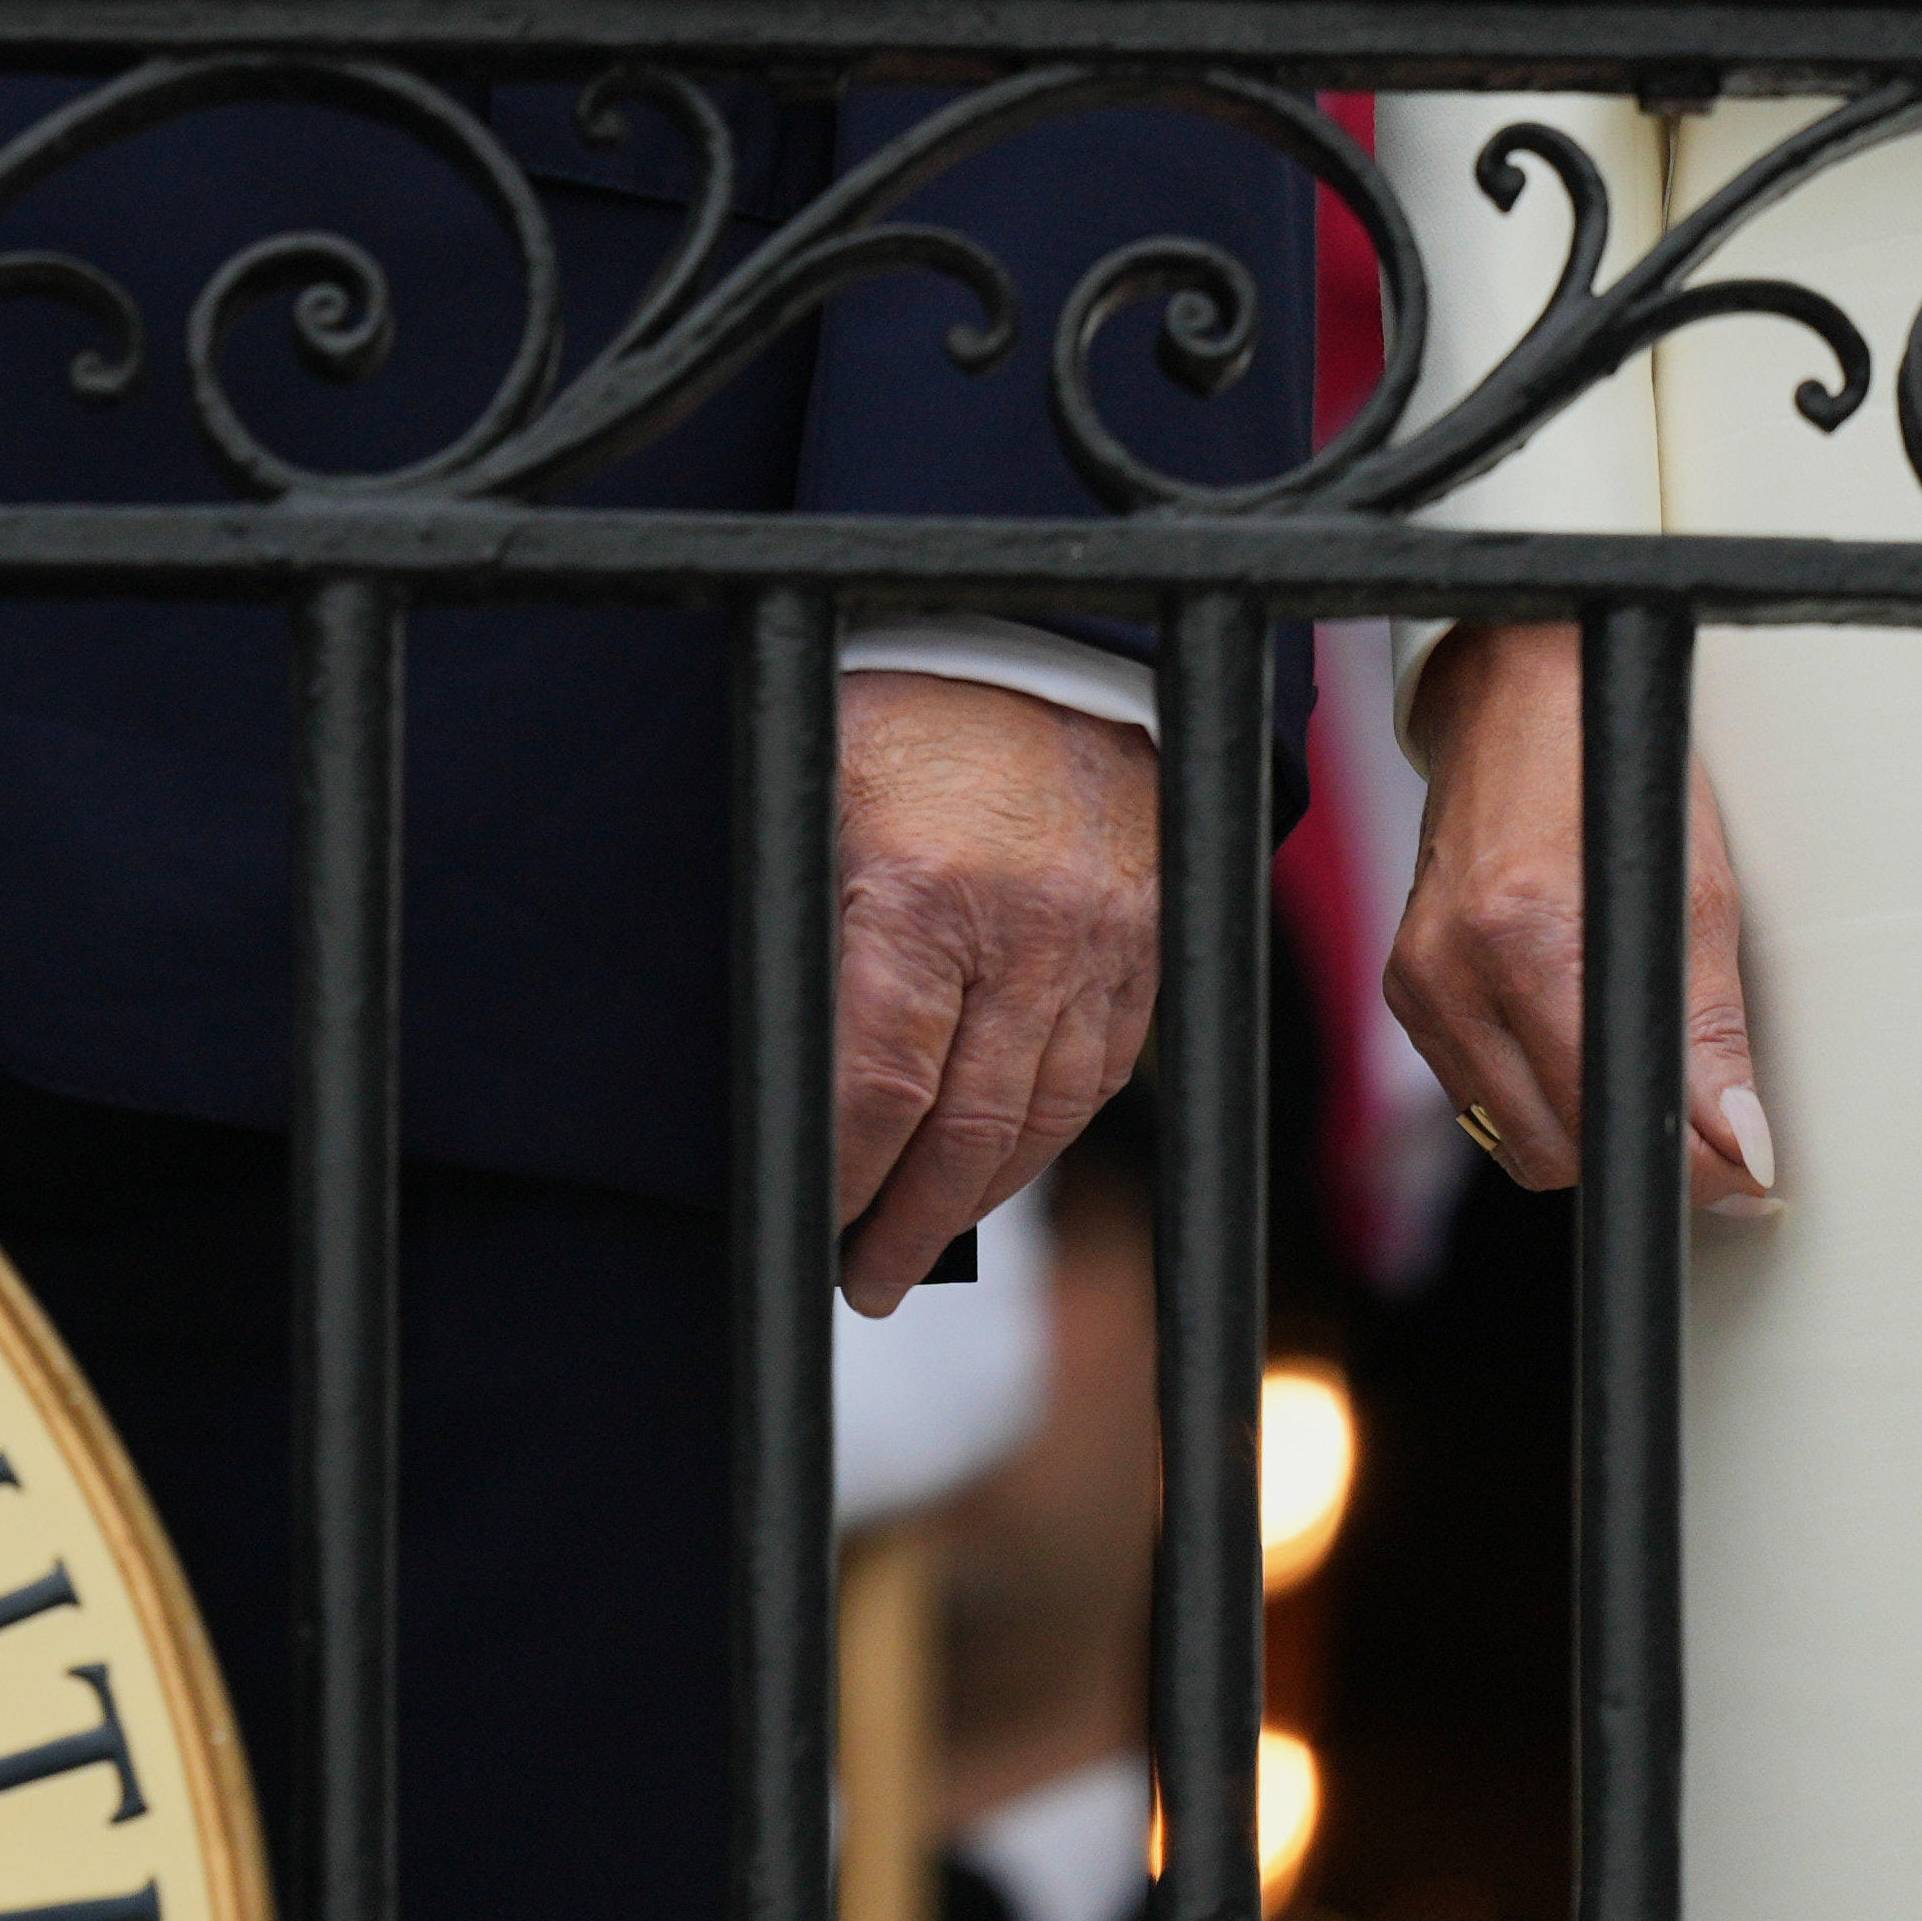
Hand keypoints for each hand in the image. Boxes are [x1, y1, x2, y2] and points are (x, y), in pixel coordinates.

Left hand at [832, 672, 1159, 1315]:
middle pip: (970, 1130)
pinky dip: (1051, 1135)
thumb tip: (772, 1068)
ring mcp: (1103, 945)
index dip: (844, 1173)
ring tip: (926, 1243)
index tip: (812, 1222)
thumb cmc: (903, 716)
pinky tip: (1006, 1166)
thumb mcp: (821, 797)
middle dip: (912, 1221)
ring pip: (1046, 1116)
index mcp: (921, 896)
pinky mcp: (1149, 947)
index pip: (878, 1086)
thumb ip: (806, 926)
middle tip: (868, 1279)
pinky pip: (1105, 1073)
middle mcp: (1026, 933)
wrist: (1049, 641)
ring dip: (983, 1197)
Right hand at [1382, 620, 1781, 1213]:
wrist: (1513, 693)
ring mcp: (1418, 978)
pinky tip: (1572, 1033)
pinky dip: (1537, 1092)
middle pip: (1557, 1150)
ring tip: (1635, 1062)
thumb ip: (1709, 1032)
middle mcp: (1453, 964)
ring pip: (1513, 1138)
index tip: (1741, 1167)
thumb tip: (1742, 1145)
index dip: (1690, 1162)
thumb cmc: (1607, 768)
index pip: (1608, 1114)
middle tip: (1701, 1118)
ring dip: (1584, 1126)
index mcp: (1526, 933)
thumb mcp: (1692, 888)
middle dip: (1637, 1150)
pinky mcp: (1404, 986)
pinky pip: (1480, 1096)